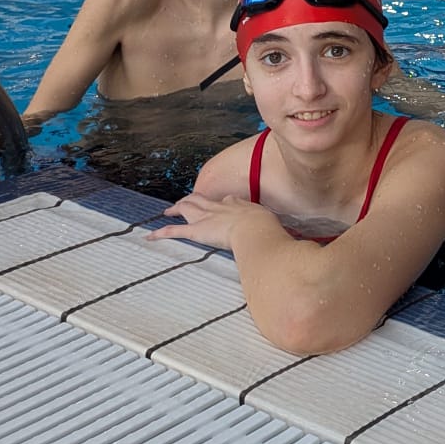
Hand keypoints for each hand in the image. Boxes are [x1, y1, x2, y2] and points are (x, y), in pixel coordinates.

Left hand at [146, 192, 267, 251]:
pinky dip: (162, 233)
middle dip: (193, 199)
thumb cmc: (267, 229)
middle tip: (185, 201)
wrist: (255, 230)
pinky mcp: (197, 230)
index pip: (226, 201)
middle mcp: (220, 206)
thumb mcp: (276, 227)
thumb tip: (293, 244)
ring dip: (176, 208)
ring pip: (187, 208)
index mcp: (238, 204)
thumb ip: (278, 233)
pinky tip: (151, 235)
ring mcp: (207, 217)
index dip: (220, 202)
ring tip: (168, 210)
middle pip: (202, 199)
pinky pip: (175, 231)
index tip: (220, 203)